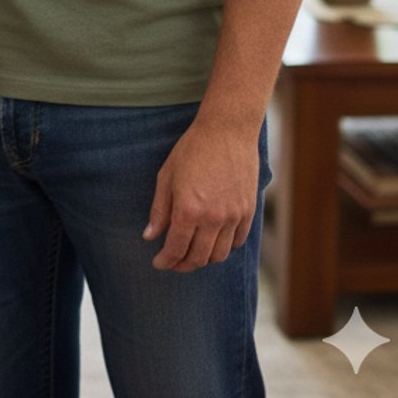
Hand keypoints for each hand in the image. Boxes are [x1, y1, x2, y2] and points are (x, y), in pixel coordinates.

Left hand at [144, 116, 259, 270]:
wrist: (227, 132)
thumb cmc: (192, 150)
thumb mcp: (166, 176)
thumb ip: (159, 210)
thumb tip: (149, 237)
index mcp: (188, 210)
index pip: (176, 248)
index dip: (166, 261)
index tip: (158, 263)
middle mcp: (213, 219)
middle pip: (199, 258)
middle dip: (183, 265)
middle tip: (173, 262)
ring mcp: (233, 217)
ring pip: (219, 255)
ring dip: (204, 259)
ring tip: (191, 253)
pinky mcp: (248, 213)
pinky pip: (236, 242)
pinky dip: (223, 248)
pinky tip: (212, 241)